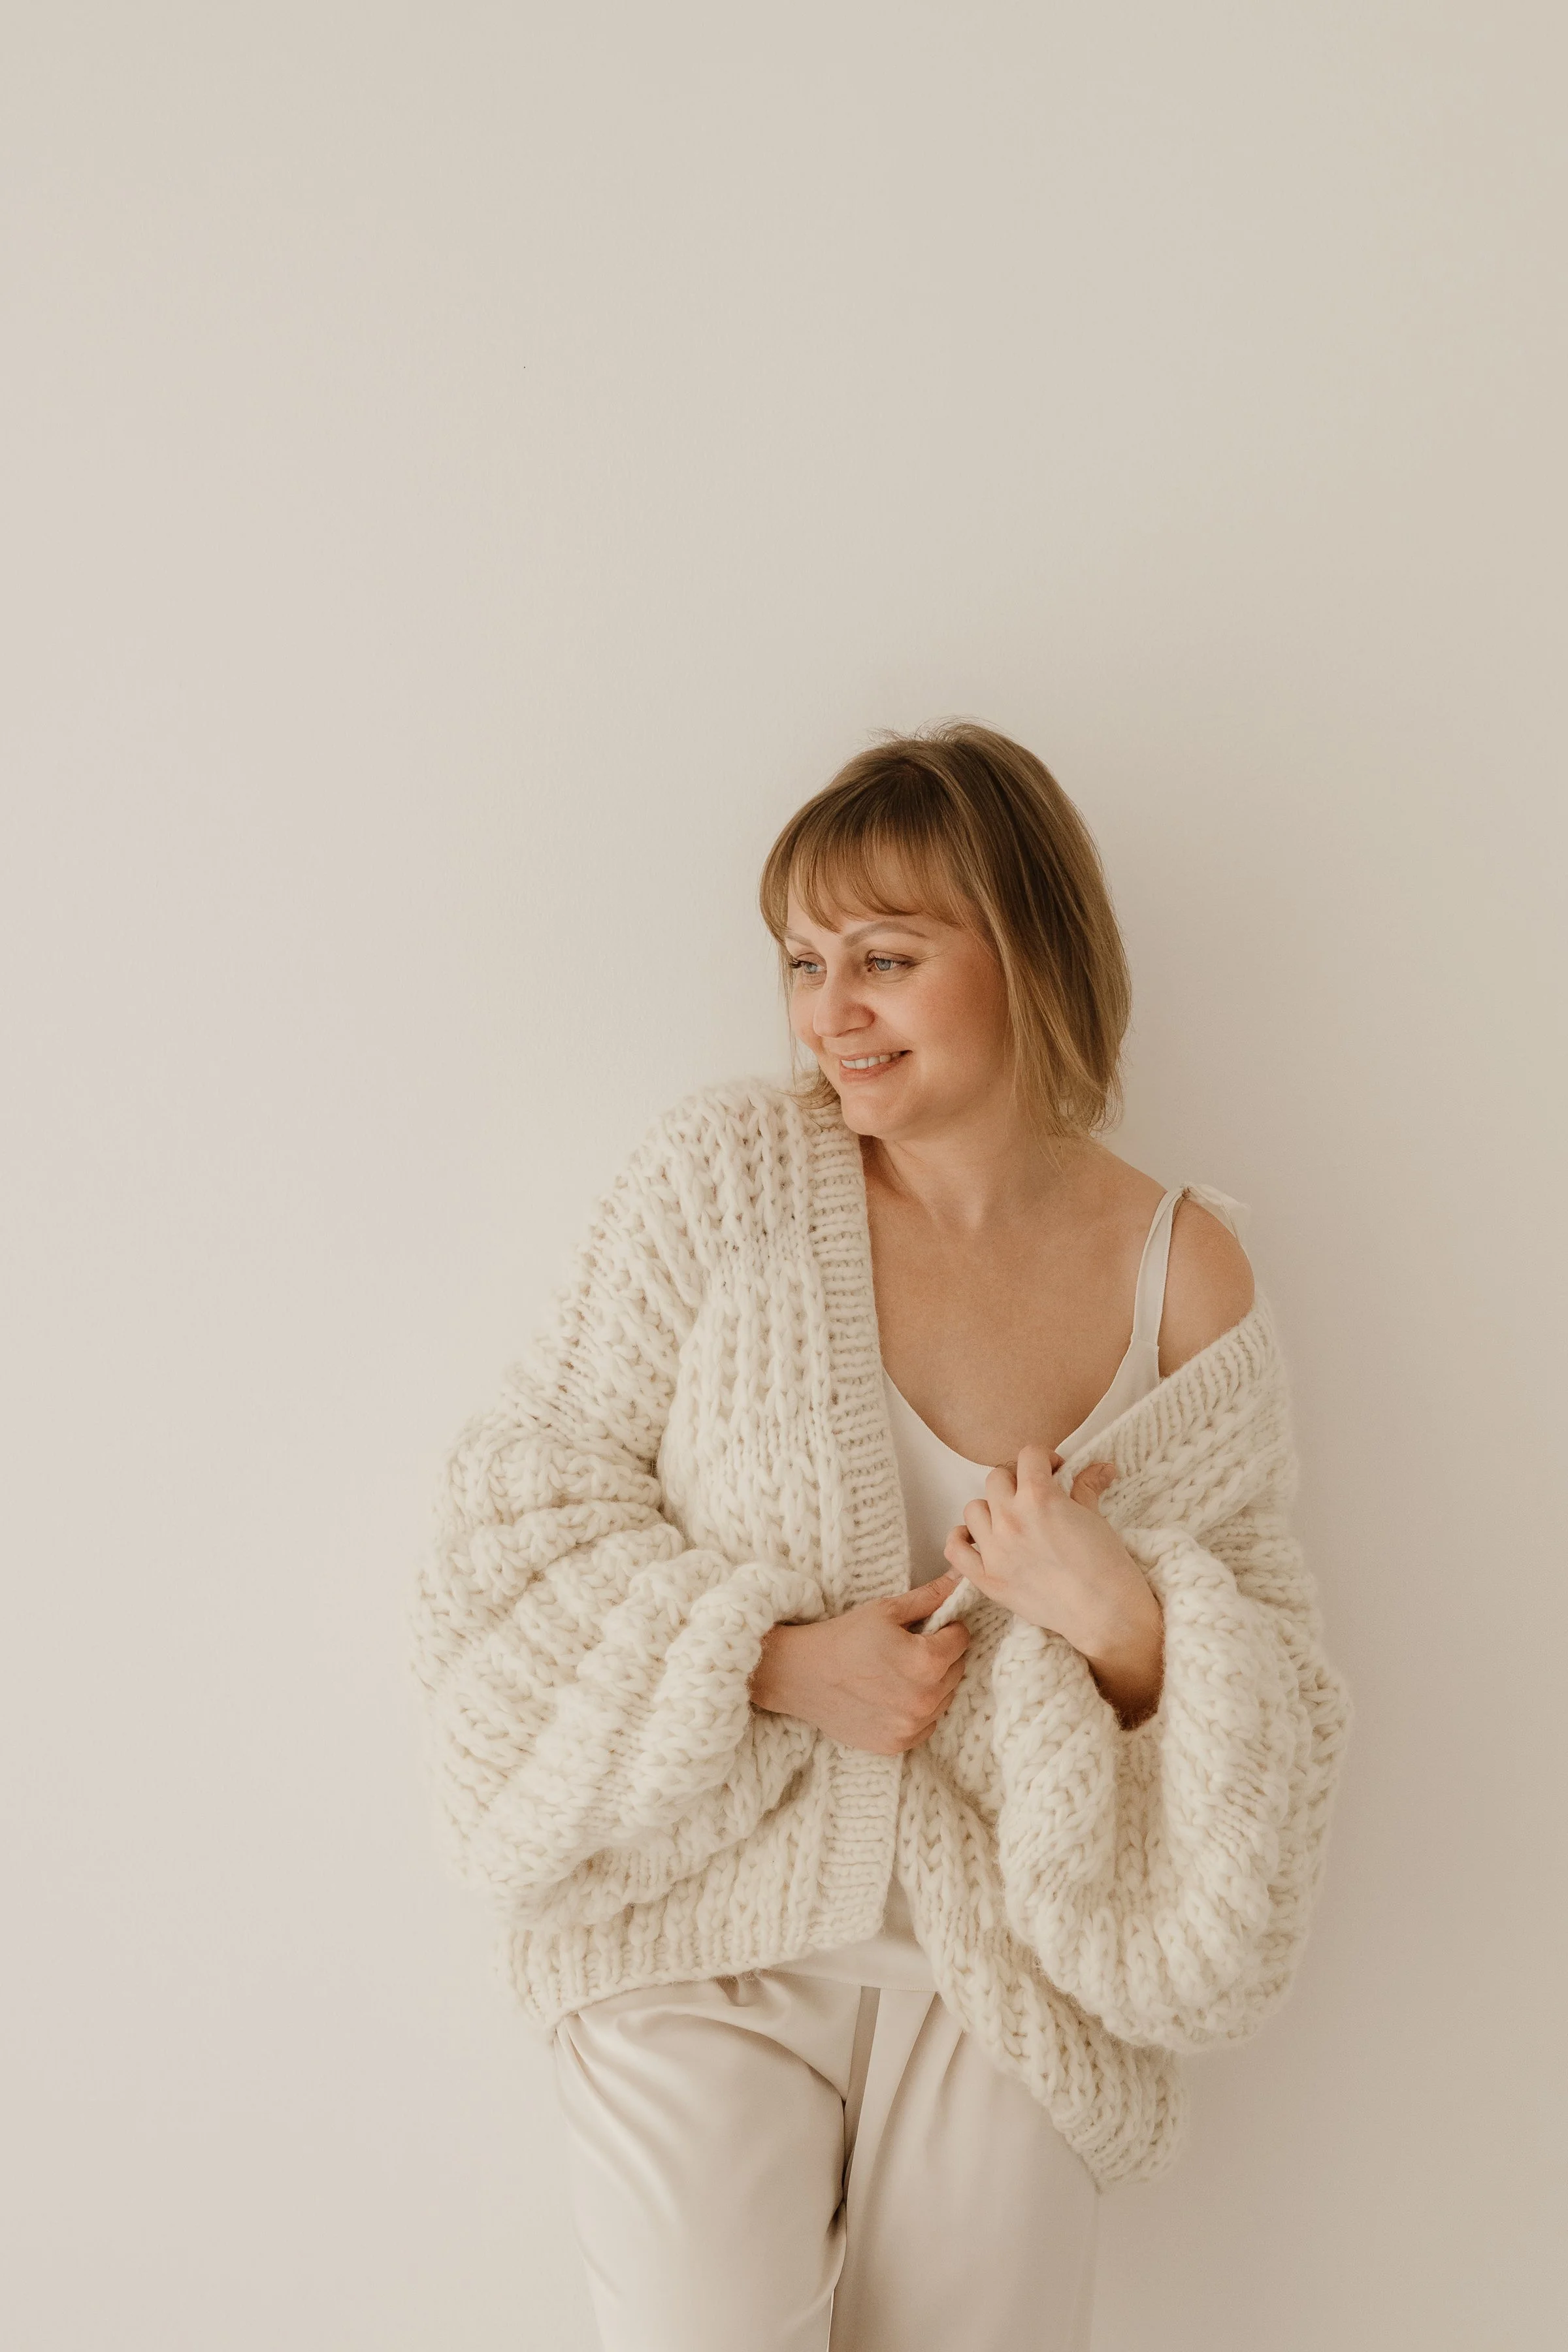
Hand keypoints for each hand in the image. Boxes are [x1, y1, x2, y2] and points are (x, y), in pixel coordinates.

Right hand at [748, 1573, 971, 1755]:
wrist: (800, 1675)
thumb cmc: (842, 1637)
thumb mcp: (886, 1610)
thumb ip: (929, 1597)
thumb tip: (960, 1579)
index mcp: (927, 1661)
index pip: (961, 1639)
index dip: (946, 1627)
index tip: (924, 1627)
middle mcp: (926, 1699)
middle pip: (956, 1669)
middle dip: (940, 1656)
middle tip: (907, 1648)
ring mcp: (911, 1726)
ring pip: (943, 1698)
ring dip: (931, 1684)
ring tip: (897, 1672)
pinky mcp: (897, 1745)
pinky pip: (925, 1725)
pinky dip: (915, 1711)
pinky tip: (890, 1696)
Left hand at [943, 1446, 1164, 1722]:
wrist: (1104, 1614)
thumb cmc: (1106, 1565)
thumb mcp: (1096, 1517)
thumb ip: (1088, 1486)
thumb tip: (1102, 1466)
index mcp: (1038, 1497)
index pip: (1028, 1455)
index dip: (1044, 1458)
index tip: (1055, 1470)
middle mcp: (1009, 1518)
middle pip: (997, 1478)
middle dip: (1017, 1481)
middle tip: (1034, 1495)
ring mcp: (994, 1549)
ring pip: (973, 1509)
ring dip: (991, 1509)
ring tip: (1011, 1520)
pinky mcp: (986, 1578)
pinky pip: (955, 1549)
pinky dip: (962, 1540)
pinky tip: (978, 1540)